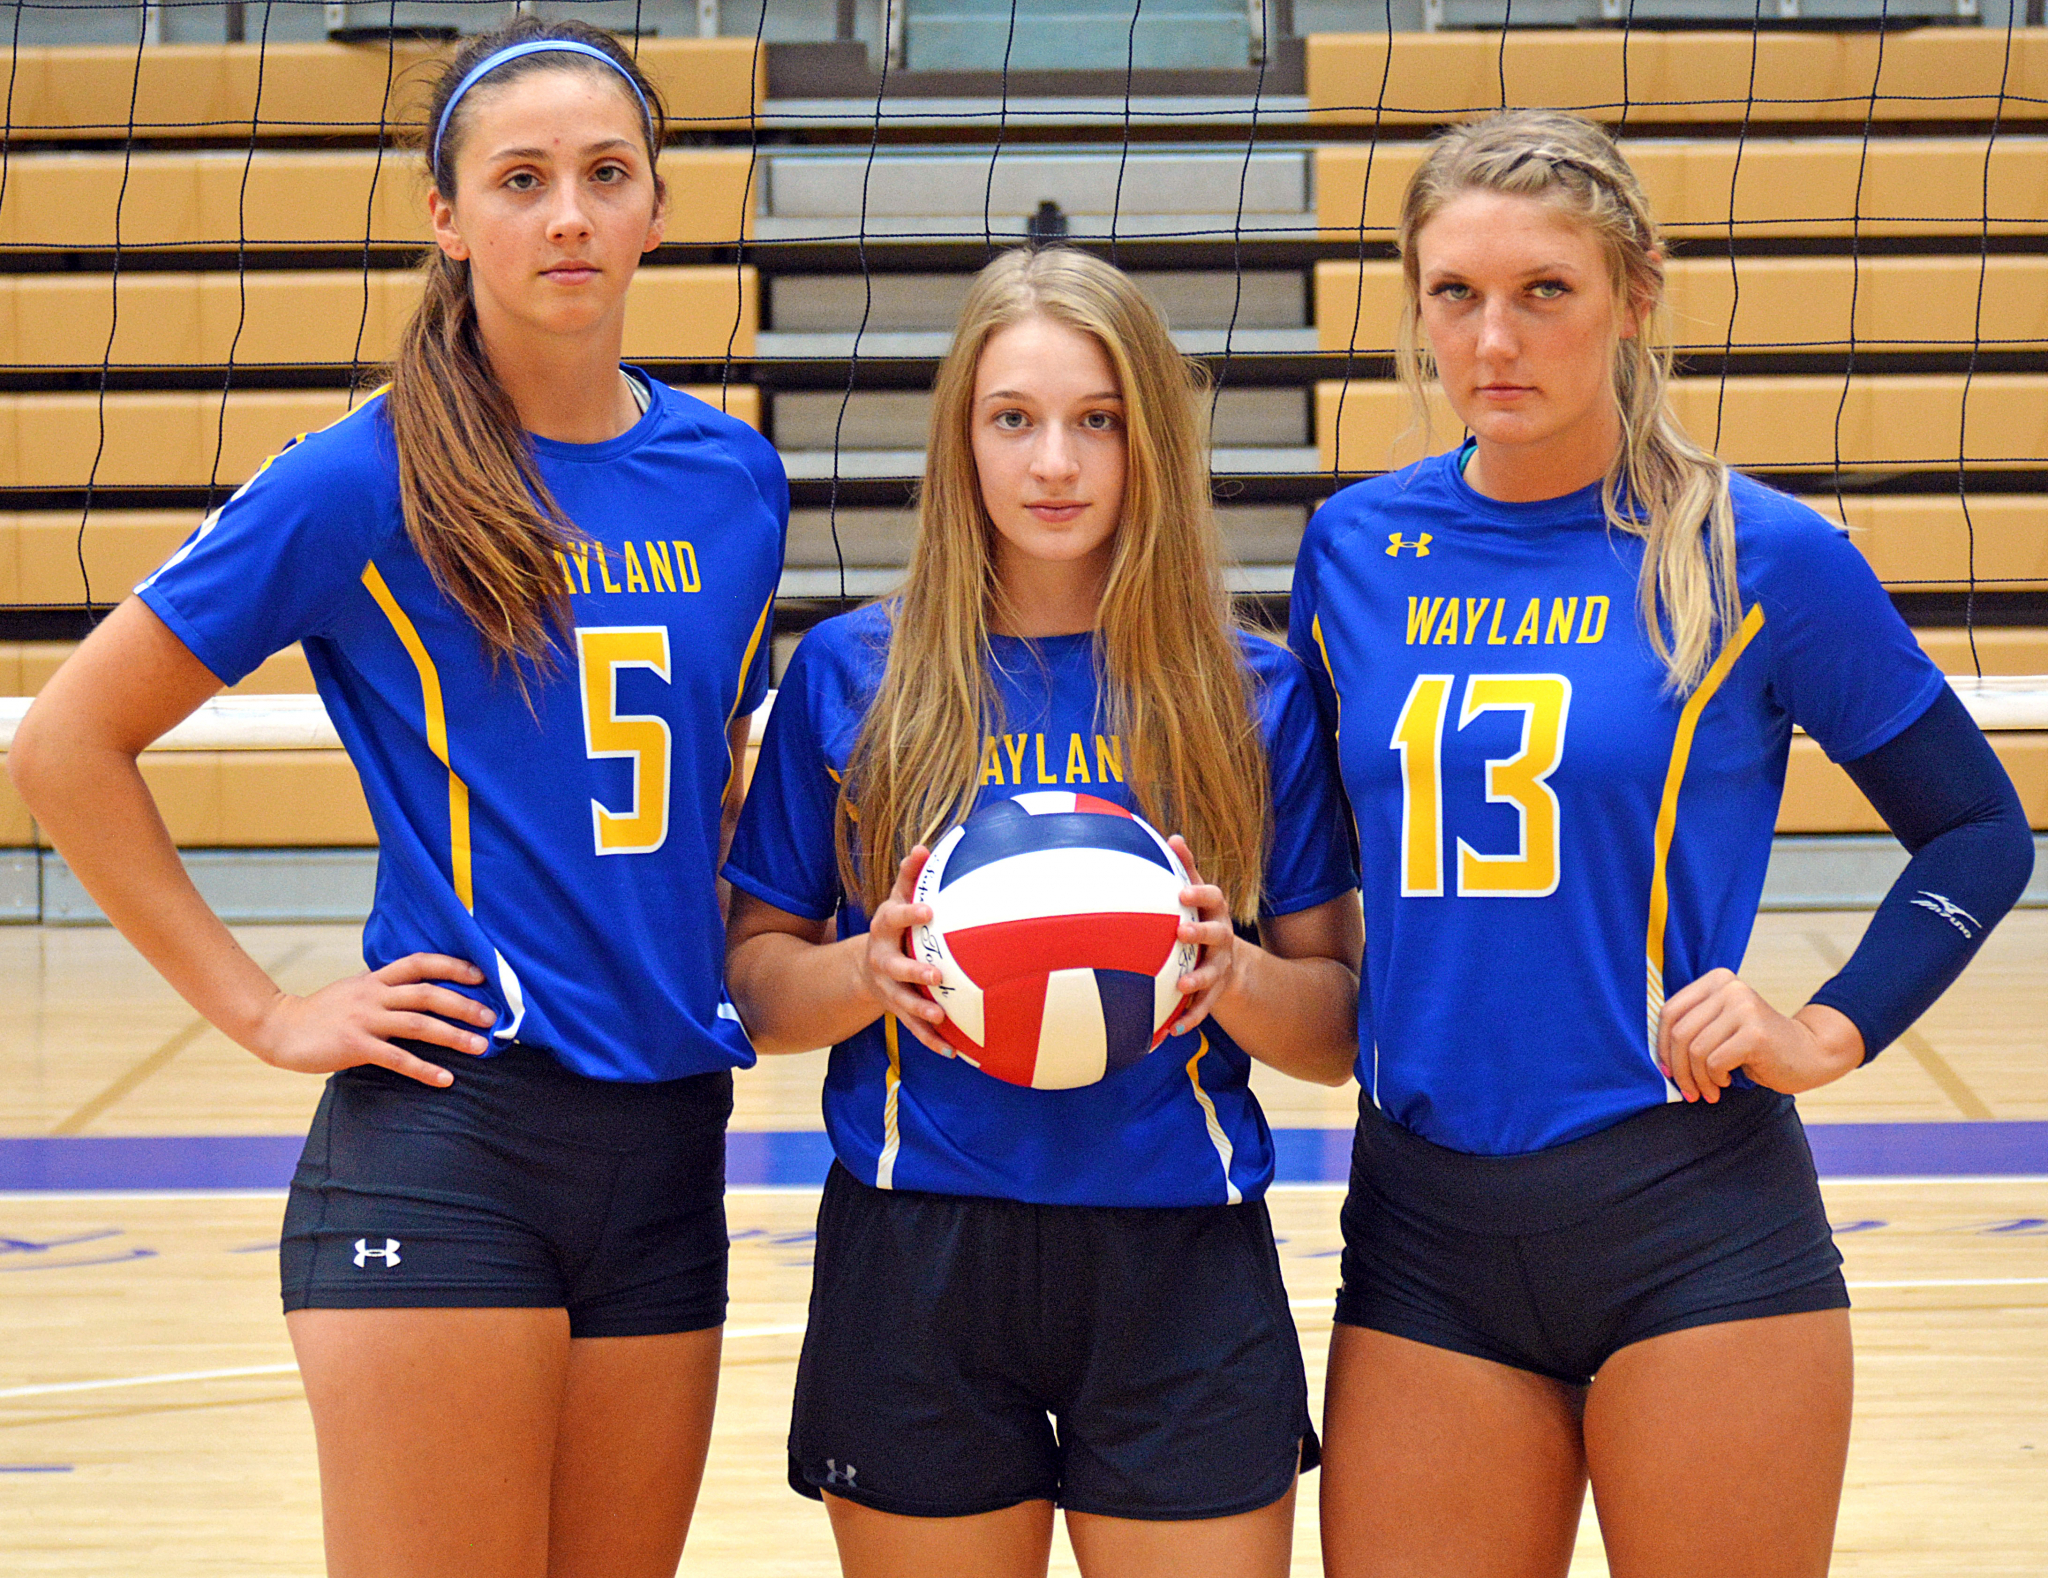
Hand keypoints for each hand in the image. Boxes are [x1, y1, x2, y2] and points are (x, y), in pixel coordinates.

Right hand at [248, 953, 497, 1086]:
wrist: (279, 1028)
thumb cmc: (322, 1012)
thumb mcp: (356, 990)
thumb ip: (385, 988)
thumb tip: (420, 989)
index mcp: (375, 979)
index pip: (420, 963)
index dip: (452, 966)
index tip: (481, 974)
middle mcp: (374, 995)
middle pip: (427, 994)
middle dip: (463, 1004)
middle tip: (491, 1017)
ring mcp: (364, 1019)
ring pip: (418, 1024)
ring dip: (453, 1036)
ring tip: (480, 1047)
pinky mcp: (354, 1045)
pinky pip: (396, 1058)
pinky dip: (424, 1069)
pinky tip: (445, 1079)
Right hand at [856, 848, 953, 1055]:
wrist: (867, 967)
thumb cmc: (894, 927)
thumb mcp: (896, 900)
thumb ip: (909, 877)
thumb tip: (923, 847)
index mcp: (883, 930)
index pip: (893, 918)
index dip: (910, 914)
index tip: (930, 911)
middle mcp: (882, 960)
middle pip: (894, 967)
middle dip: (913, 972)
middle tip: (936, 975)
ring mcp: (889, 988)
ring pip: (902, 1002)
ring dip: (920, 1012)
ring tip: (939, 1017)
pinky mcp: (898, 1010)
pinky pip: (913, 1029)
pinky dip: (932, 1041)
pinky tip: (954, 1052)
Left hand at [1167, 835, 1238, 1038]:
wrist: (1228, 959)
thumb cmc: (1201, 917)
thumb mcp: (1196, 893)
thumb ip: (1185, 867)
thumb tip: (1172, 835)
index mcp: (1215, 912)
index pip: (1213, 898)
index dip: (1199, 893)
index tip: (1181, 892)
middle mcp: (1222, 939)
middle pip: (1217, 935)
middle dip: (1200, 934)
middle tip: (1180, 933)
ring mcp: (1220, 967)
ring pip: (1212, 975)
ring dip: (1197, 980)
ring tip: (1182, 985)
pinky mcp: (1215, 992)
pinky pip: (1204, 1008)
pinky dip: (1190, 1019)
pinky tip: (1172, 1030)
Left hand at [1658, 968, 1864, 1101]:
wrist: (1809, 1053)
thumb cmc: (1756, 1046)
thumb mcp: (1720, 1027)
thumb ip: (1692, 1027)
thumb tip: (1656, 1055)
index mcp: (1716, 981)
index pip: (1669, 1012)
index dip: (1662, 1045)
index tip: (1667, 1070)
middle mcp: (1729, 988)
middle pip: (1680, 1033)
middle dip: (1678, 1068)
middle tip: (1687, 1090)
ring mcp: (1744, 1007)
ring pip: (1695, 1050)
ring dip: (1697, 1079)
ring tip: (1709, 1090)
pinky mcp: (1755, 1032)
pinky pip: (1714, 1062)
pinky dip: (1715, 1080)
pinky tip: (1726, 1082)